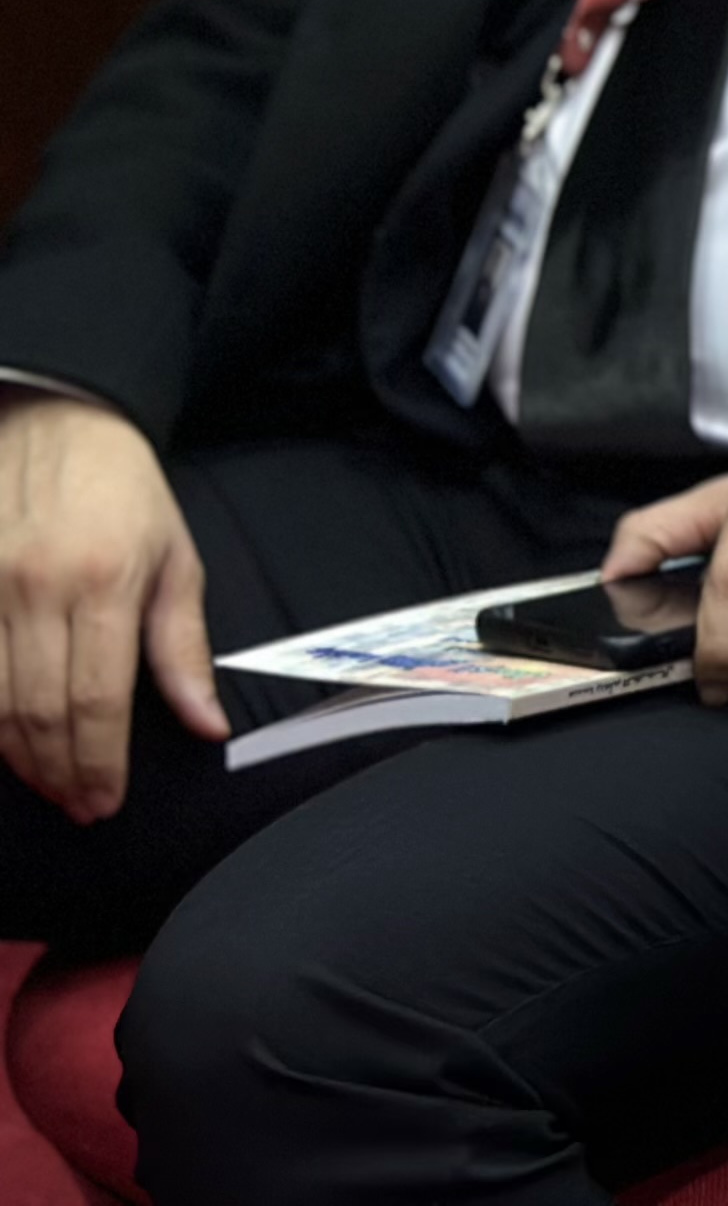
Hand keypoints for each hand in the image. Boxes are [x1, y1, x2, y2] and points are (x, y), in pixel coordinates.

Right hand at [0, 392, 222, 821]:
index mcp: (104, 582)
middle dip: (59, 772)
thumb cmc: (125, 493)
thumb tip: (205, 724)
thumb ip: (182, 649)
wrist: (57, 423)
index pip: (97, 700)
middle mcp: (36, 589)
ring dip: (16, 757)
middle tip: (80, 806)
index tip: (107, 802)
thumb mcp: (175, 561)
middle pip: (37, 712)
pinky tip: (3, 743)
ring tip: (47, 784)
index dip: (100, 763)